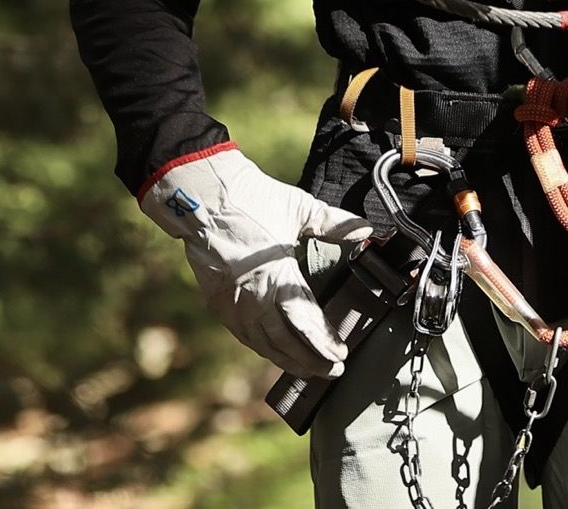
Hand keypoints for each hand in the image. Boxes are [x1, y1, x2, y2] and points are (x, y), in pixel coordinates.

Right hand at [140, 147, 372, 377]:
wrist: (201, 197)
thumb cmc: (252, 200)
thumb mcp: (299, 207)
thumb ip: (334, 223)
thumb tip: (366, 230)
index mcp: (275, 275)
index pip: (304, 321)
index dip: (323, 342)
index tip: (341, 354)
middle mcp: (252, 297)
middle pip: (285, 341)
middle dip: (310, 360)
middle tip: (333, 370)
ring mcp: (233, 303)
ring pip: (263, 344)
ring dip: (287, 360)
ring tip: (309, 370)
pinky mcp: (219, 302)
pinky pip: (244, 335)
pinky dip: (263, 348)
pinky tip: (276, 353)